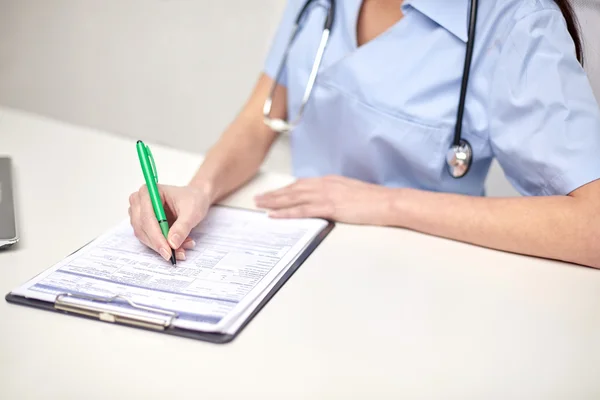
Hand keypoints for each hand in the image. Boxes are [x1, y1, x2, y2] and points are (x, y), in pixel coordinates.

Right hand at [128, 184, 209, 260]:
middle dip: (158, 243)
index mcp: (149, 192)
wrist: (196, 198)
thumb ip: (182, 227)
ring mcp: (139, 213)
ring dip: (160, 245)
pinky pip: (148, 238)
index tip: (168, 251)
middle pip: (142, 228)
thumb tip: (172, 244)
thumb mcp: (192, 212)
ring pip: (143, 235)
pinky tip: (178, 247)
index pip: (147, 218)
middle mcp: (139, 201)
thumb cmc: (193, 199)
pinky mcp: (144, 223)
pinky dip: (162, 245)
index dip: (157, 236)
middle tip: (173, 255)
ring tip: (181, 249)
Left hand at [254, 175, 394, 224]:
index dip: (285, 189)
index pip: (302, 184)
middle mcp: (325, 184)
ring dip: (274, 202)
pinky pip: (303, 210)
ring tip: (260, 205)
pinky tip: (275, 215)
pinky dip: (287, 212)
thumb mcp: (352, 193)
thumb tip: (327, 203)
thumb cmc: (374, 200)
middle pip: (293, 189)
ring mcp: (326, 194)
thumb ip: (337, 195)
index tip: (274, 193)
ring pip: (293, 198)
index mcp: (330, 181)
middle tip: (258, 199)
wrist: (387, 202)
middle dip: (274, 194)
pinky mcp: (330, 206)